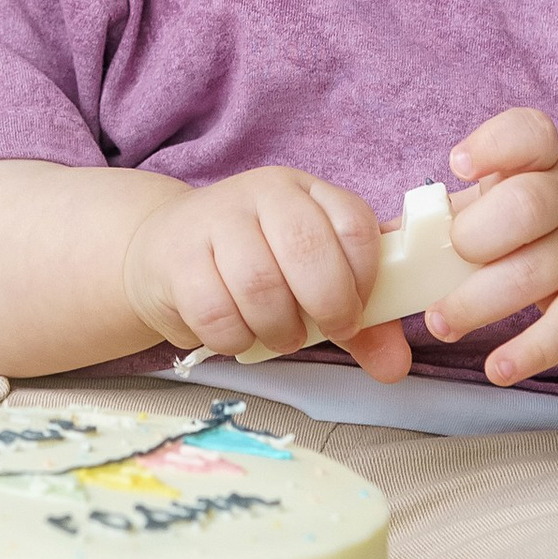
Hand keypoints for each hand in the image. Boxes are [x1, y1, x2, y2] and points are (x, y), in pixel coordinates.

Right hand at [122, 169, 411, 380]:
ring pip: (259, 283)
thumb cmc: (254, 265)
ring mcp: (215, 220)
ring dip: (279, 328)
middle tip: (328, 331)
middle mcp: (262, 194)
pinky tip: (238, 335)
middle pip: (307, 247)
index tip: (357, 312)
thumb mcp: (312, 280)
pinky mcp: (176, 257)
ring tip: (281, 336)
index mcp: (306, 192)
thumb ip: (361, 321)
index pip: (353, 224)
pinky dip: (234, 339)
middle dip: (327, 304)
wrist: (163, 249)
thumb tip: (394, 366)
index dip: (364, 278)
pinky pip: (214, 311)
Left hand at [429, 109, 557, 384]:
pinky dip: (530, 350)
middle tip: (454, 255)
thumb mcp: (513, 203)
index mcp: (544, 163)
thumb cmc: (554, 226)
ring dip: (480, 301)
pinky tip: (498, 366)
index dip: (494, 144)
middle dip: (480, 234)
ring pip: (537, 272)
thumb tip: (376, 243)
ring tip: (441, 322)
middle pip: (529, 204)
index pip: (529, 134)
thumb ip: (452, 216)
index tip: (459, 165)